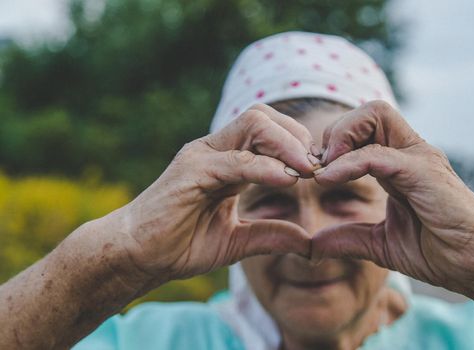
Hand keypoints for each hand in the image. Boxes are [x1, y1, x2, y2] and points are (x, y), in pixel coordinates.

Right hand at [114, 104, 316, 279]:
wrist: (138, 257)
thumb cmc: (181, 245)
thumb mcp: (237, 241)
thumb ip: (271, 235)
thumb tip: (310, 243)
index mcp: (226, 160)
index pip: (268, 130)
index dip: (298, 145)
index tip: (320, 170)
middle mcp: (215, 150)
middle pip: (263, 116)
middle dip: (297, 136)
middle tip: (318, 166)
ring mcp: (202, 156)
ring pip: (253, 125)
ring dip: (287, 145)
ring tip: (309, 170)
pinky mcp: (191, 171)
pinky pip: (235, 160)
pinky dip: (265, 167)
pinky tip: (287, 181)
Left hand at [311, 101, 473, 293]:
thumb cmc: (439, 250)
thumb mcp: (380, 244)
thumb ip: (348, 237)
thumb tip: (312, 244)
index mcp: (399, 163)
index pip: (363, 128)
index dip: (332, 145)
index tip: (314, 174)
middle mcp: (410, 152)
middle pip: (369, 110)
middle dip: (336, 131)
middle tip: (319, 166)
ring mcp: (419, 158)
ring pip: (374, 115)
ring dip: (340, 137)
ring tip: (324, 171)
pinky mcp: (424, 172)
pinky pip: (376, 154)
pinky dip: (346, 164)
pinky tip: (328, 180)